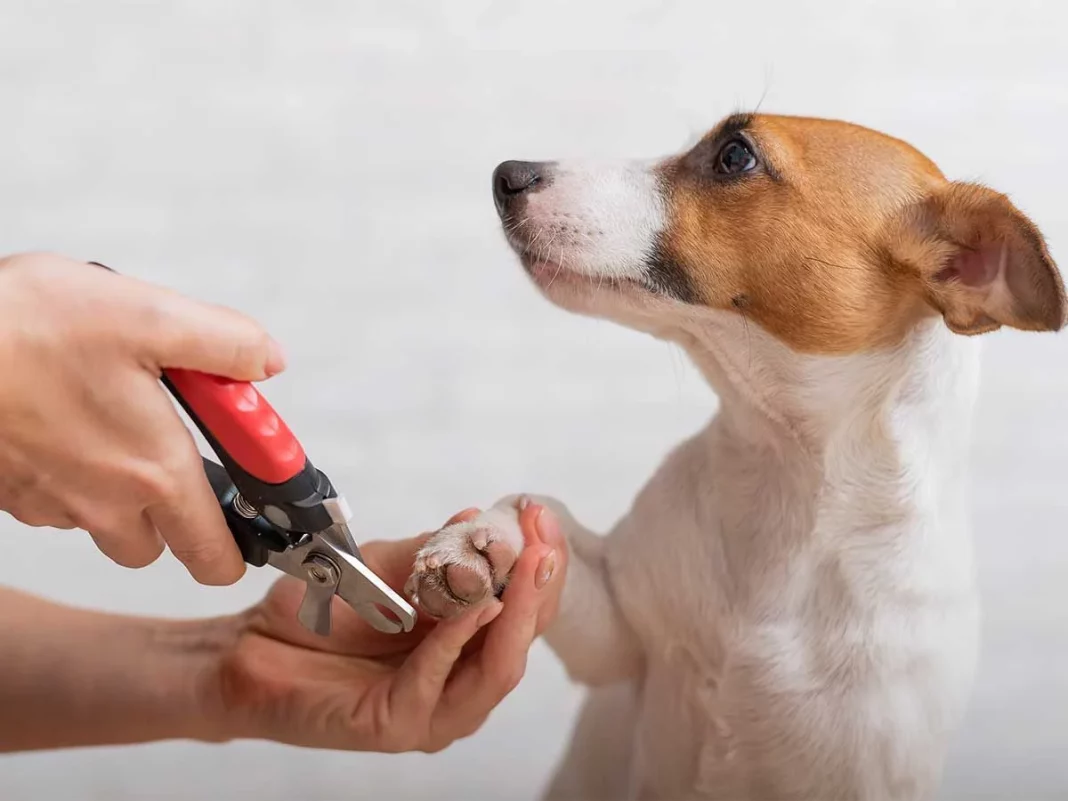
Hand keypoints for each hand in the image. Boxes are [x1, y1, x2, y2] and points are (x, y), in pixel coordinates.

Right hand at [0, 252, 284, 583]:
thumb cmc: (27, 328)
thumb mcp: (151, 316)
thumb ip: (225, 344)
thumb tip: (266, 362)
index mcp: (154, 471)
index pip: (214, 557)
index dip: (240, 547)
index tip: (252, 514)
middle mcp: (103, 503)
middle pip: (160, 543)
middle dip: (177, 506)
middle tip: (172, 442)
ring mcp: (49, 503)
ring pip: (104, 523)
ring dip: (120, 485)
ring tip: (111, 413)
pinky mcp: (9, 491)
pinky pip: (56, 500)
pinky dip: (71, 470)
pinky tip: (63, 415)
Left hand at [200, 506, 565, 751]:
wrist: (250, 646)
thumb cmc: (321, 610)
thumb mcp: (386, 567)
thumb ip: (434, 551)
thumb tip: (479, 518)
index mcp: (468, 643)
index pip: (526, 607)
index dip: (541, 561)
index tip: (538, 514)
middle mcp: (461, 680)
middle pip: (523, 639)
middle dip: (540, 585)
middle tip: (543, 538)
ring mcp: (434, 710)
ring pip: (498, 670)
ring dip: (516, 615)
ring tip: (525, 566)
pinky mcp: (398, 726)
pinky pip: (439, 682)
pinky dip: (458, 640)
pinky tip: (474, 607)